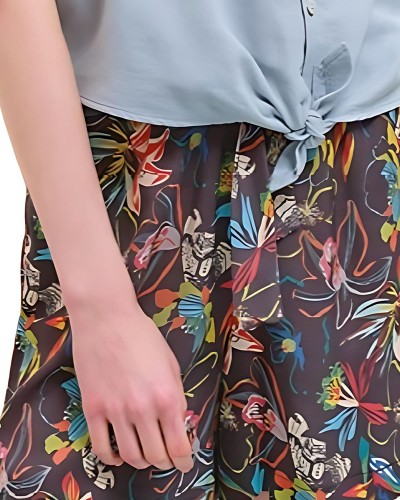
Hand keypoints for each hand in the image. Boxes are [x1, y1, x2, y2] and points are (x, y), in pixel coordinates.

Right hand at [67, 291, 192, 472]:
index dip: (184, 462)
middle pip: (156, 456)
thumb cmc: (142, 335)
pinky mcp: (93, 409)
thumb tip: (178, 421)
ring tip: (145, 456)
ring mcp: (115, 411)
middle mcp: (143, 409)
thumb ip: (175, 394)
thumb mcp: (171, 362)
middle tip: (166, 459)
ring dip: (141, 462)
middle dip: (165, 462)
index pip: (179, 446)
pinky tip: (118, 455)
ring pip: (131, 456)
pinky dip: (112, 458)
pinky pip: (101, 447)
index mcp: (167, 396)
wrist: (106, 318)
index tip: (185, 465)